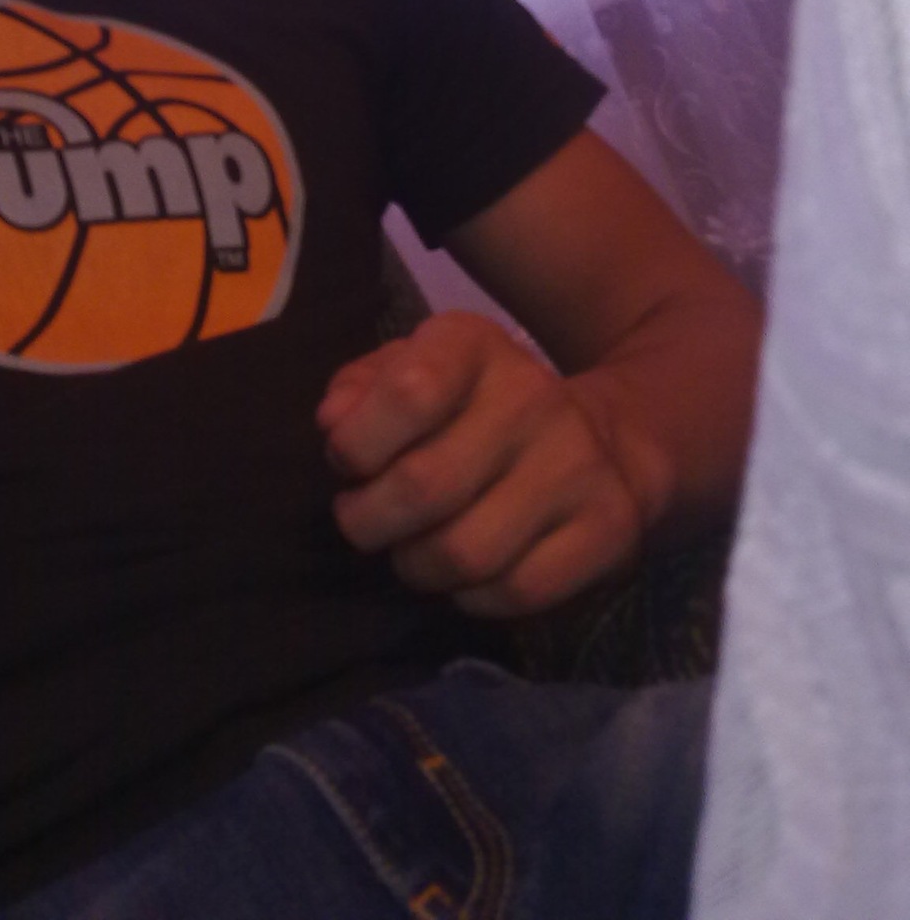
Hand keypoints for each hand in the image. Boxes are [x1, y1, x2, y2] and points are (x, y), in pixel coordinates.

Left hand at [316, 310, 647, 615]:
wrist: (606, 438)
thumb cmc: (474, 407)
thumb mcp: (412, 370)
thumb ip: (359, 388)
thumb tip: (334, 423)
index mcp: (473, 344)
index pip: (408, 392)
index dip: (358, 444)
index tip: (348, 464)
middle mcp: (532, 396)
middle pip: (424, 485)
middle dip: (368, 522)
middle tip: (364, 523)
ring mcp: (577, 464)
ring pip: (465, 552)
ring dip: (416, 567)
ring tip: (411, 551)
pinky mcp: (608, 529)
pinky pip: (516, 591)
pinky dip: (473, 598)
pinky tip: (465, 576)